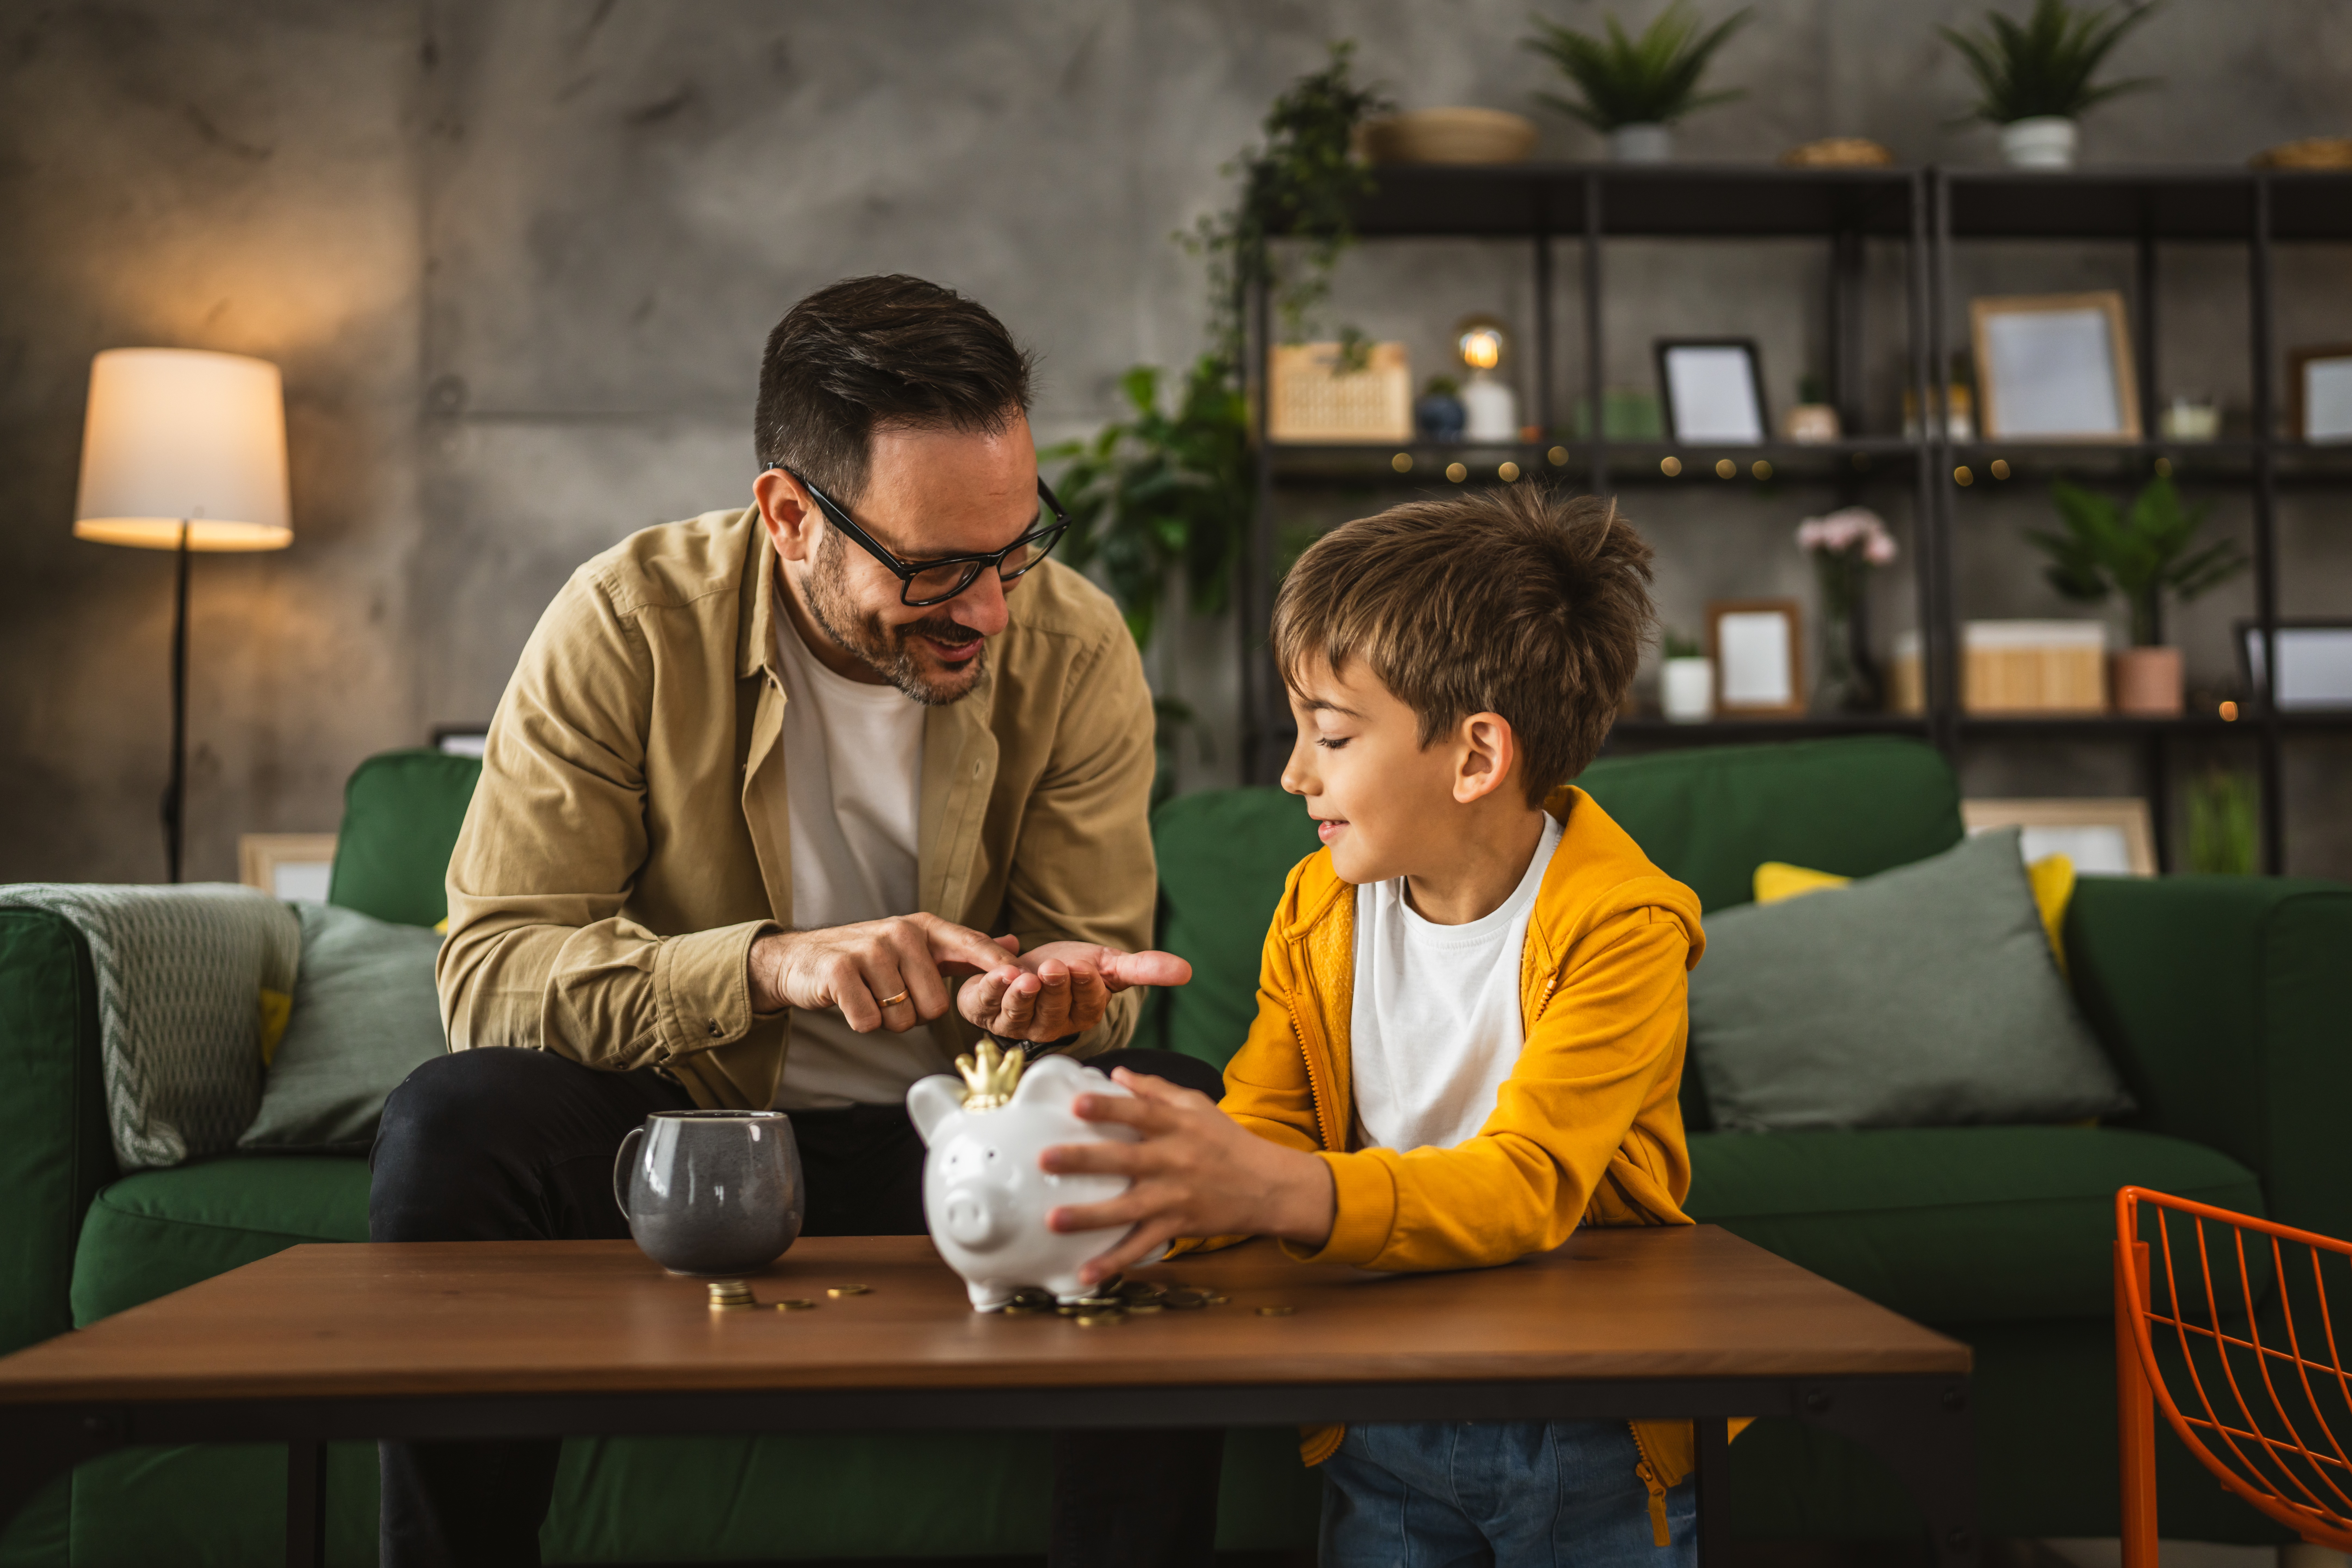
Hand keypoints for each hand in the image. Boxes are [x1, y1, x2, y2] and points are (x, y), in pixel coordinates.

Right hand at [748, 915, 1019, 1033]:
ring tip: (869, 996)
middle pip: (936, 1005)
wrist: (799, 960)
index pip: (971, 946)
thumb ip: (963, 950)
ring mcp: (870, 950)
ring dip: (886, 1020)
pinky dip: (860, 1022)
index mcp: (923, 927)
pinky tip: (849, 1002)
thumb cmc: (864, 959)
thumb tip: (1014, 945)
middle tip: (891, 997)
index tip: (1023, 979)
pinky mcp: (841, 971)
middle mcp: (900, 933)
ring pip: (903, 1018)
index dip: (997, 966)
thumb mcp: (914, 947)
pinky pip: (869, 1022)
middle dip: (915, 1014)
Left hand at [956, 942, 1192, 1044]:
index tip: (1084, 967)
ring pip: (1022, 1013)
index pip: (1087, 1003)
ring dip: (1022, 995)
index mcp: (1083, 1014)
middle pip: (1055, 1010)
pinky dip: (991, 989)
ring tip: (1024, 977)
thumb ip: (1143, 968)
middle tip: (1055, 968)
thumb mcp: (1107, 964)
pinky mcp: (987, 1012)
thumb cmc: (1068, 969)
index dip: (1085, 986)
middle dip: (1055, 988)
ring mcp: (1019, 1022)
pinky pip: (988, 1005)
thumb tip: (1188, 971)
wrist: (1022, 966)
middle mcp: (1052, 1025)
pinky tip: (998, 974)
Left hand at [1037, 1068, 1334, 1285]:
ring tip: (1052, 1221)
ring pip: (1127, 1209)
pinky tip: (1086, 1274)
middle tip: (1046, 1159)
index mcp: (1177, 1127)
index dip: (1109, 1108)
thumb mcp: (1198, 1107)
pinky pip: (1142, 1247)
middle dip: (1084, 1160)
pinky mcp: (1177, 1227)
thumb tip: (1117, 1073)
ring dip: (1089, 1217)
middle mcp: (1174, 1161)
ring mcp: (1174, 1198)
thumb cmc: (1227, 1141)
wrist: (1268, 1186)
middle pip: (1125, 1160)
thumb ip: (1156, 1090)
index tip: (1076, 1104)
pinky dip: (1115, 1262)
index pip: (1140, 1113)